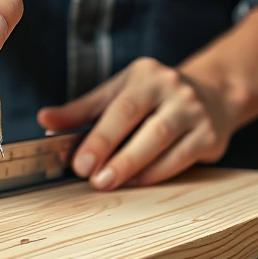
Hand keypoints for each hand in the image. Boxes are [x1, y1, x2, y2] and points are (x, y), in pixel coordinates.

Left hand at [37, 57, 237, 190]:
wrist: (213, 93)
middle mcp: (174, 89)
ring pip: (165, 145)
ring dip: (135, 169)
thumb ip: (80, 110)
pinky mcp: (211, 136)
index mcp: (145, 75)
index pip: (121, 108)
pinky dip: (156, 174)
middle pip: (146, 128)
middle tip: (93, 180)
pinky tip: (135, 182)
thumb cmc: (152, 97)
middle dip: (117, 157)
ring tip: (109, 183)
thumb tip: (44, 120)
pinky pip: (180, 160)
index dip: (99, 138)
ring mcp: (196, 112)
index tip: (78, 163)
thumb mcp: (116, 94)